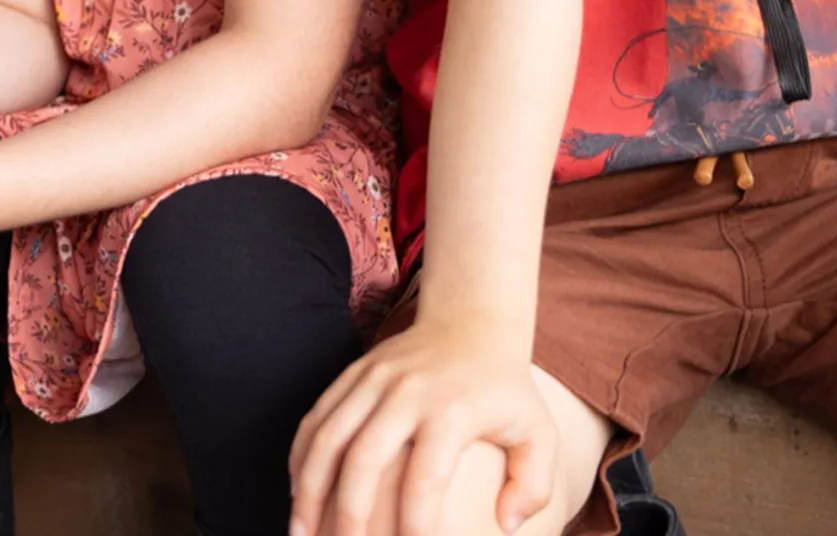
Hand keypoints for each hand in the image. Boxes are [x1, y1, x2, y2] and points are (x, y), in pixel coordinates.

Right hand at [289, 315, 556, 535]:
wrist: (470, 321)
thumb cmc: (505, 390)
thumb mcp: (538, 432)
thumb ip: (533, 484)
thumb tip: (506, 527)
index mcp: (450, 410)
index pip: (424, 478)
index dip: (414, 524)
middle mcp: (405, 391)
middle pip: (362, 457)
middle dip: (347, 514)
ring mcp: (373, 378)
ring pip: (327, 435)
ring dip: (308, 488)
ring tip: (299, 532)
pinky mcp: (354, 372)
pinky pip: (317, 416)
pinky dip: (301, 455)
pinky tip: (298, 491)